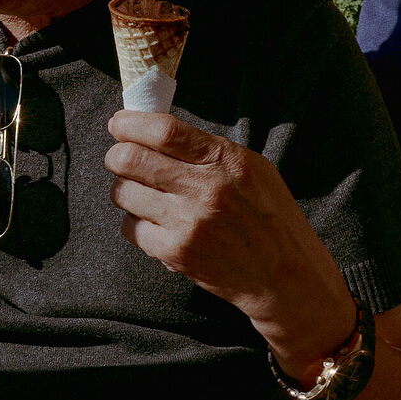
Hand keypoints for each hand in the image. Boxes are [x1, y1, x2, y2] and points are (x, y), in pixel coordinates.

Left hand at [105, 110, 354, 371]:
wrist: (284, 275)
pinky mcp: (176, 253)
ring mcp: (188, 224)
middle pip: (131, 159)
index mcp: (226, 160)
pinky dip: (135, 221)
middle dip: (116, 154)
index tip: (119, 124)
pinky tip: (154, 221)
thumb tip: (155, 131)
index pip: (163, 131)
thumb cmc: (269, 215)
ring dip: (125, 188)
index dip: (131, 124)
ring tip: (142, 192)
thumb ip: (208, 148)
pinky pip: (130, 227)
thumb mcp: (253, 168)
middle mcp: (205, 189)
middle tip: (121, 157)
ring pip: (123, 193)